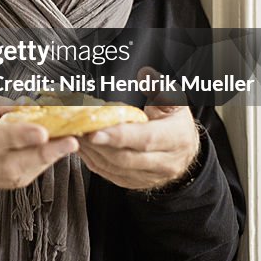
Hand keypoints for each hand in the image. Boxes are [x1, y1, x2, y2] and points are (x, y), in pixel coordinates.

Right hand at [0, 93, 77, 193]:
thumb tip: (22, 106)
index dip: (15, 137)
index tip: (42, 130)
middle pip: (8, 166)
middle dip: (43, 154)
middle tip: (70, 140)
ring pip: (13, 177)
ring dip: (44, 162)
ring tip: (67, 145)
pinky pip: (10, 180)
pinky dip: (32, 168)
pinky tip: (47, 155)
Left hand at [76, 68, 199, 190]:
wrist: (185, 150)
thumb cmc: (175, 121)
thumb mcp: (174, 101)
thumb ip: (160, 89)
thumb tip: (147, 76)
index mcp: (176, 139)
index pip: (145, 139)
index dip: (119, 137)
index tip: (95, 131)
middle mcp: (166, 163)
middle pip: (126, 158)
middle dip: (98, 145)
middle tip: (77, 130)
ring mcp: (151, 177)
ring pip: (115, 168)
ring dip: (92, 153)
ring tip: (74, 136)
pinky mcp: (136, 183)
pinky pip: (110, 175)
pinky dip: (93, 162)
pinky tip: (82, 148)